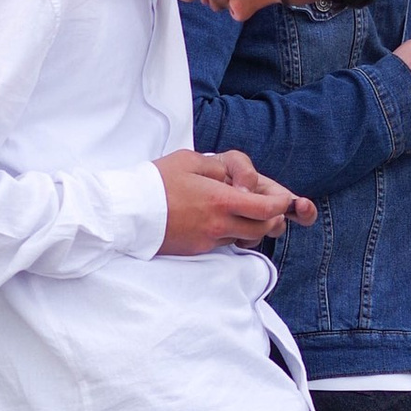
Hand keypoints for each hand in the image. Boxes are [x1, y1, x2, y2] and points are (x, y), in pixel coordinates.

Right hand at [157, 149, 312, 254]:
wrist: (126, 211)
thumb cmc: (157, 181)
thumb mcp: (192, 160)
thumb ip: (223, 167)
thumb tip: (242, 181)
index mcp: (221, 200)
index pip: (267, 208)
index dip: (282, 204)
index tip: (285, 198)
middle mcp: (219, 225)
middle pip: (263, 228)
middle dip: (272, 217)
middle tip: (268, 205)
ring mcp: (207, 241)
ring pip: (245, 238)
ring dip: (251, 226)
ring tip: (240, 209)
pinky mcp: (196, 251)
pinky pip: (224, 244)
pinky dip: (230, 233)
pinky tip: (219, 219)